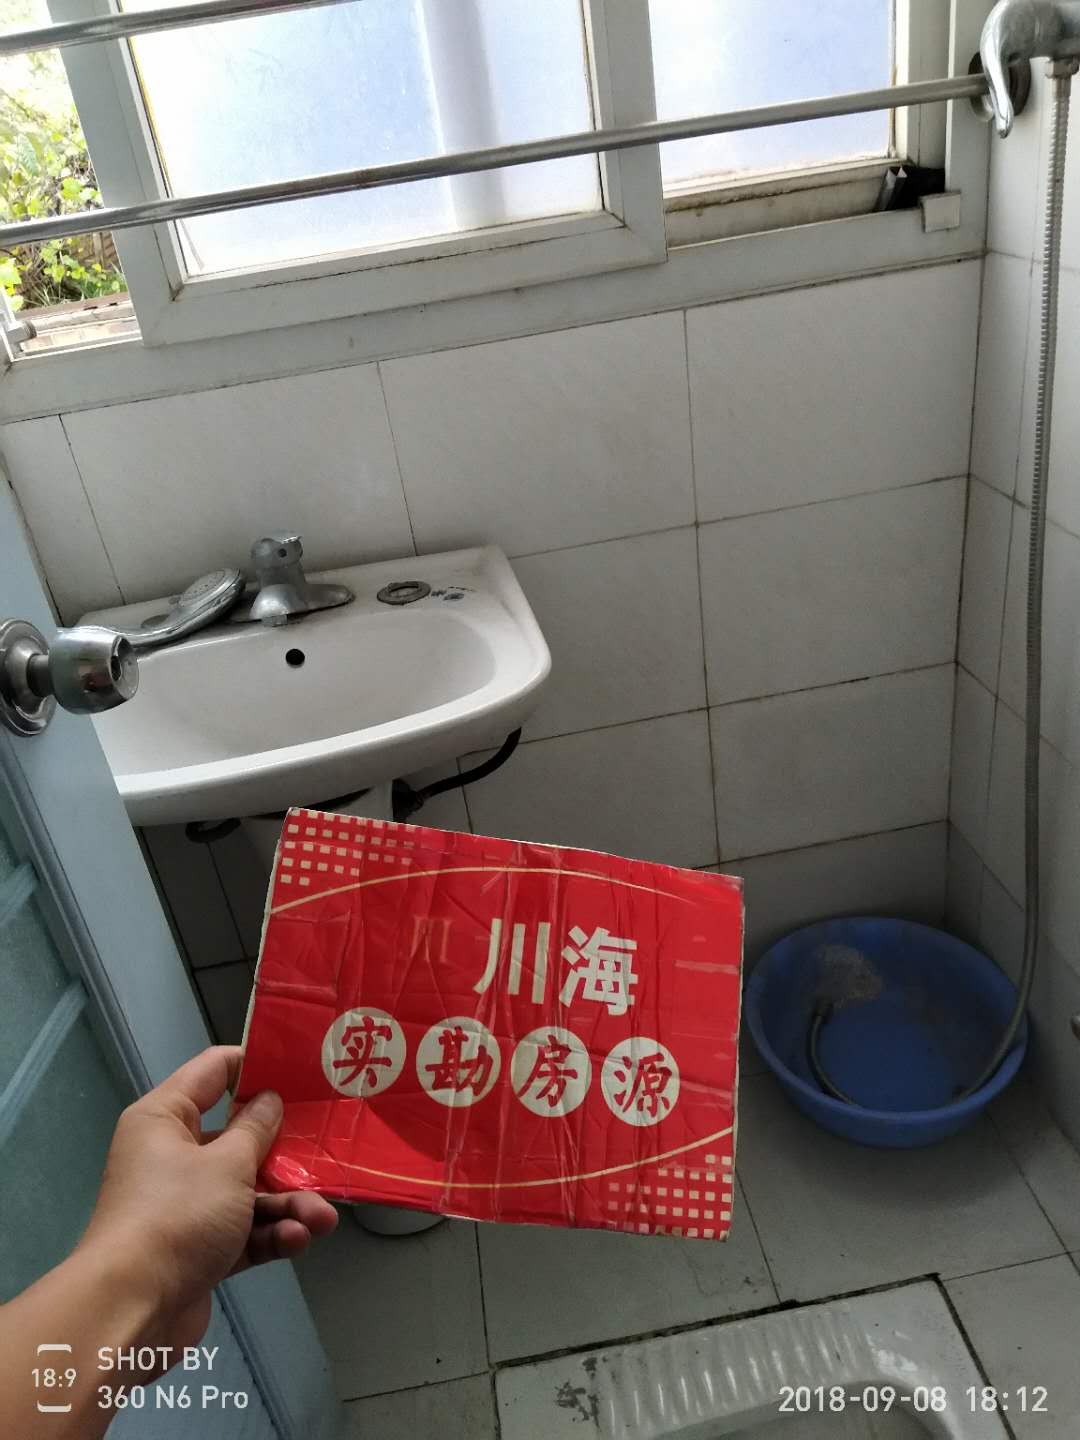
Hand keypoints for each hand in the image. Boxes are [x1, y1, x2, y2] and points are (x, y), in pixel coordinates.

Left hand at [79, 1045, 337, 1354]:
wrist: (132, 1311)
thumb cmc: (178, 1215)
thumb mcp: (227, 1164)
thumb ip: (256, 1129)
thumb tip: (268, 1099)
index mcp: (165, 1120)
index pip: (213, 1071)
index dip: (256, 1063)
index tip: (301, 1065)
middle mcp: (171, 1156)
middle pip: (238, 1138)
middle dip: (286, 1152)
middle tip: (328, 1149)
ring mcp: (185, 1205)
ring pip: (248, 1190)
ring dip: (287, 1203)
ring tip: (323, 1219)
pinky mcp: (198, 1248)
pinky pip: (243, 1230)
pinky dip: (270, 1234)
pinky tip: (298, 1240)